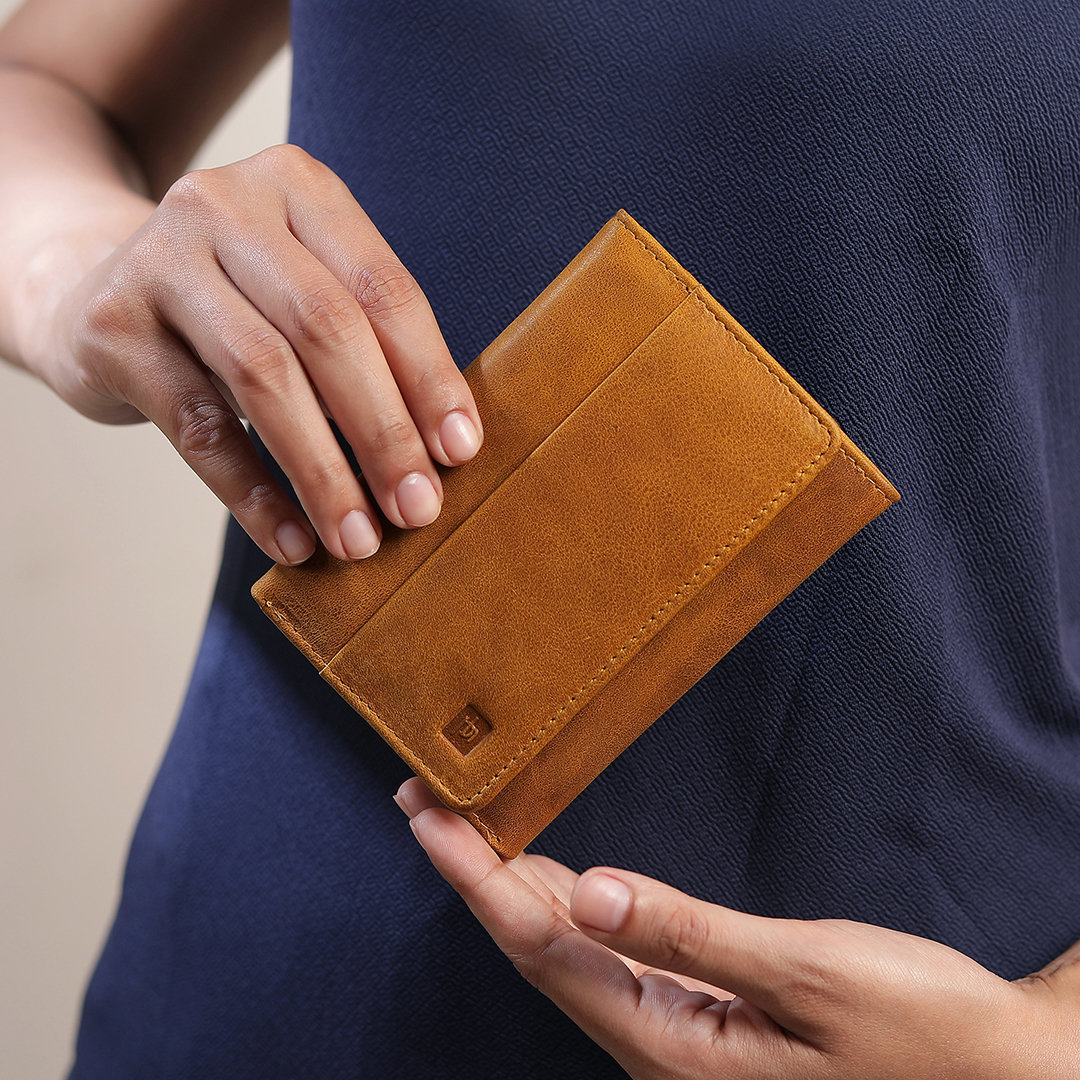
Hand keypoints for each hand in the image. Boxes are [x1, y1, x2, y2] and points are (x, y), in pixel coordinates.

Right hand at [39, 144, 482, 564]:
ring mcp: (160, 258)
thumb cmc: (237, 304)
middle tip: (417, 508)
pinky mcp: (112, 326)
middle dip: (383, 431)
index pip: (383, 289)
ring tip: (359, 539)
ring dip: (323, 472)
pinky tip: (291, 540)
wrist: (92, 285)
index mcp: (299, 187)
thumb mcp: (302, 292)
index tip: (460, 452)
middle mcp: (226, 206)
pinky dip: (252, 493)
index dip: (429, 376)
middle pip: (327, 329)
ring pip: (263, 377)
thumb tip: (443, 451)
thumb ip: (368, 346)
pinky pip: (198, 427)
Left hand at [396, 778, 1079, 1079]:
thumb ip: (690, 936)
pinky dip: (570, 905)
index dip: (477, 878)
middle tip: (429, 802)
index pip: (542, 945)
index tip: (426, 817)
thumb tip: (587, 892)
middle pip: (540, 948)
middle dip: (479, 874)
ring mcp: (678, 1037)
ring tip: (471, 827)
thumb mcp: (809, 976)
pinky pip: (612, 957)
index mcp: (672, 1043)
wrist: (996, 1077)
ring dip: (517, 886)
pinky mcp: (704, 1022)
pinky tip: (556, 876)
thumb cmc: (922, 1035)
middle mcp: (659, 1046)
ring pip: (570, 952)